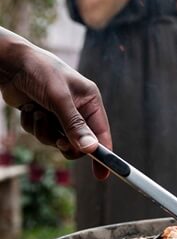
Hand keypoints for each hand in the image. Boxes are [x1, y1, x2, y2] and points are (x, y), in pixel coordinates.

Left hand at [0, 30, 110, 179]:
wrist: (11, 63)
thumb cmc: (40, 72)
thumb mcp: (59, 99)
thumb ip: (75, 125)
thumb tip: (90, 149)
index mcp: (90, 101)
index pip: (102, 134)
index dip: (103, 155)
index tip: (102, 176)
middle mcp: (78, 109)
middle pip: (78, 143)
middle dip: (65, 142)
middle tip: (58, 141)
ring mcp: (59, 114)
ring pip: (56, 141)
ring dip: (43, 131)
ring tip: (37, 112)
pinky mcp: (43, 117)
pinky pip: (40, 134)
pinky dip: (32, 125)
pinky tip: (28, 108)